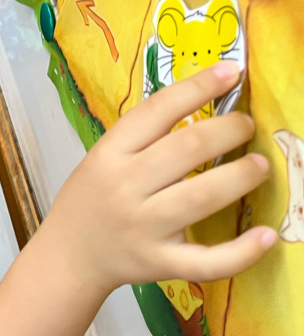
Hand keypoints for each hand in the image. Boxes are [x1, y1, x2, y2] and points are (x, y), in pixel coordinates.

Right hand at [45, 62, 276, 292]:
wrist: (69, 255)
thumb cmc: (91, 200)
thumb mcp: (103, 157)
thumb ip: (144, 137)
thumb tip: (206, 104)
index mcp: (109, 153)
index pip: (158, 110)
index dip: (199, 86)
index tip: (232, 72)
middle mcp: (125, 187)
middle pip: (187, 148)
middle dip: (229, 130)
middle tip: (246, 126)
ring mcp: (144, 228)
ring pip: (203, 196)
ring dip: (241, 176)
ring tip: (259, 165)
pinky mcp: (161, 263)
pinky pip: (208, 261)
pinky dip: (242, 251)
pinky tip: (266, 235)